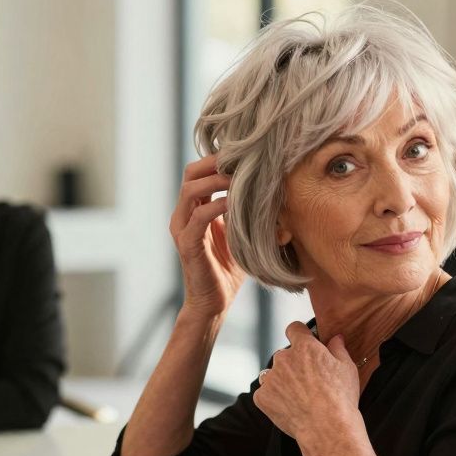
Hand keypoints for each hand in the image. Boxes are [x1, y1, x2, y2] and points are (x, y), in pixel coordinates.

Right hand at [171, 154, 246, 319]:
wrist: (214, 303)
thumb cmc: (229, 269)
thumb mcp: (240, 233)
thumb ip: (247, 211)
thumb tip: (274, 189)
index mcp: (194, 209)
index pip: (200, 171)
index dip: (219, 159)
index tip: (246, 153)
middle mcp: (183, 215)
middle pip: (190, 173)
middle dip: (215, 162)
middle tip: (241, 158)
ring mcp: (182, 229)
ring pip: (190, 190)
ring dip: (216, 180)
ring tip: (239, 177)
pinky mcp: (187, 245)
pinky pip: (198, 217)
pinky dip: (216, 205)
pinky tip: (235, 204)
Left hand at [254, 322, 361, 442]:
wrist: (327, 428)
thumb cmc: (340, 398)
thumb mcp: (347, 368)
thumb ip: (338, 349)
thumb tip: (336, 338)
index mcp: (304, 347)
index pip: (294, 329)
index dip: (299, 334)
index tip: (303, 341)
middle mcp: (283, 358)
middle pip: (284, 355)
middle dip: (293, 364)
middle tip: (308, 382)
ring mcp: (271, 378)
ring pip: (272, 375)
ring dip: (281, 381)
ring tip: (298, 397)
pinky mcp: (262, 397)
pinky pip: (265, 394)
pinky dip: (274, 399)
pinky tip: (289, 407)